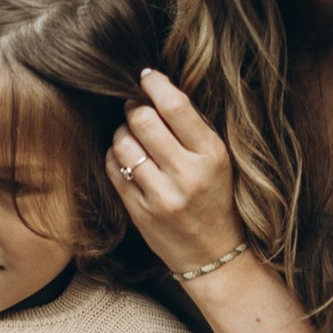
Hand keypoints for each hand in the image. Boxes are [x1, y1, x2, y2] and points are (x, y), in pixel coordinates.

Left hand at [109, 67, 245, 278]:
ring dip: (121, 132)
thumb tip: (157, 88)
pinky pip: (113, 170)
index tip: (145, 76)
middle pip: (142, 120)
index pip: (176, 106)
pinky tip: (125, 158)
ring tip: (131, 135)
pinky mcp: (140, 212)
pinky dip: (114, 157)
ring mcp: (161, 196)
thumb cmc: (216, 198)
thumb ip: (192, 128)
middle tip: (135, 107)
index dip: (154, 84)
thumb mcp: (219, 160)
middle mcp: (187, 175)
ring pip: (123, 144)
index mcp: (211, 155)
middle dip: (133, 107)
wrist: (215, 255)